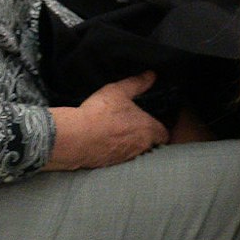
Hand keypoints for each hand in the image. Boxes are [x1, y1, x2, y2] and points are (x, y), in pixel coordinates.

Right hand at [46, 72, 167, 169]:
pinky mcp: (110, 164)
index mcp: (147, 129)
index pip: (164, 135)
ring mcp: (125, 157)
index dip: (161, 129)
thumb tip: (151, 75)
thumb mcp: (119, 91)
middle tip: (136, 127)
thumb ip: (137, 83)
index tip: (155, 123)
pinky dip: (115, 151)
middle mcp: (140, 146)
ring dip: (131, 145)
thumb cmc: (100, 113)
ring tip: (120, 134)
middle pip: (151, 145)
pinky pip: (118, 158)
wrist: (75, 138)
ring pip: (135, 152)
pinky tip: (106, 142)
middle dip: (147, 138)